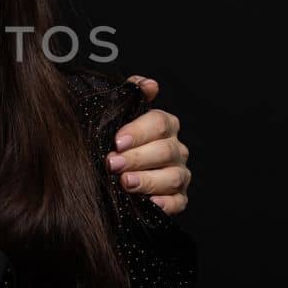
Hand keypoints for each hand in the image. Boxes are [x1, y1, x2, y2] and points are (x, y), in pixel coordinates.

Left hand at [106, 75, 191, 214]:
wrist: (109, 174)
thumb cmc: (114, 143)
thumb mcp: (116, 117)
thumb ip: (130, 96)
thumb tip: (148, 84)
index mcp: (164, 126)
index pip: (160, 123)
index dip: (139, 131)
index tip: (117, 141)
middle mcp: (175, 149)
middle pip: (165, 150)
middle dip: (137, 158)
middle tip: (113, 163)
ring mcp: (178, 175)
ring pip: (173, 177)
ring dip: (148, 180)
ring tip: (126, 182)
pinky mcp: (177, 199)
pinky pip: (178, 202)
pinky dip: (166, 204)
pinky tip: (150, 203)